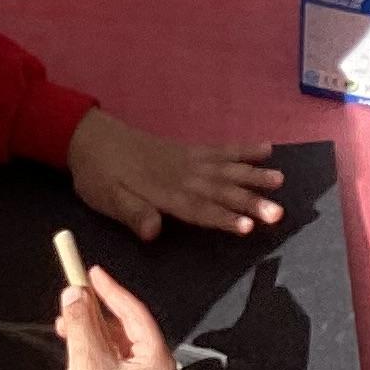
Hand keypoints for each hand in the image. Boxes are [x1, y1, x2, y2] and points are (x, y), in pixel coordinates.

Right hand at [41, 266, 176, 369]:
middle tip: (74, 295)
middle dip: (97, 313)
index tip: (91, 272)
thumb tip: (74, 292)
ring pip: (115, 346)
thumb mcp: (87, 358)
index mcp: (159, 364)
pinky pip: (110, 364)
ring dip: (89, 330)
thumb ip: (82, 321)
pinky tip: (70, 343)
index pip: (136, 315)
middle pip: (127, 330)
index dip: (112, 291)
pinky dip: (90, 350)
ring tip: (63, 322)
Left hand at [67, 110, 285, 239]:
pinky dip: (243, 150)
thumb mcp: (108, 199)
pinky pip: (221, 150)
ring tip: (280, 181)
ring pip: (226, 169)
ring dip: (254, 175)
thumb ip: (133, 213)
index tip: (249, 226)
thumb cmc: (98, 175)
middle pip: (221, 190)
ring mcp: (188, 159)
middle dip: (251, 201)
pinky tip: (265, 149)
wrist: (89, 138)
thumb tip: (154, 232)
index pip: (199, 209)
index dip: (224, 218)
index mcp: (164, 191)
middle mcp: (182, 174)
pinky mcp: (188, 150)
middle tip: (278, 212)